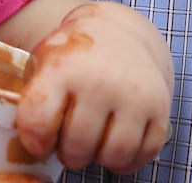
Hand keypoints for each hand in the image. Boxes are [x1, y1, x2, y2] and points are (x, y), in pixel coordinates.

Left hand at [16, 1, 173, 172]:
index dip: (35, 141)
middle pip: (77, 146)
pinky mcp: (159, 108)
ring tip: (92, 140)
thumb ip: (33, 103)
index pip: (38, 122)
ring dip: (98, 157)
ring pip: (113, 155)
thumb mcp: (43, 65)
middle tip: (68, 140)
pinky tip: (114, 142)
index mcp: (63, 68)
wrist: (118, 32)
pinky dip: (126, 159)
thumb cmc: (72, 58)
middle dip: (68, 153)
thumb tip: (32, 150)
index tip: (40, 139)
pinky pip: (143, 155)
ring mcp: (134, 95)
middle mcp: (100, 80)